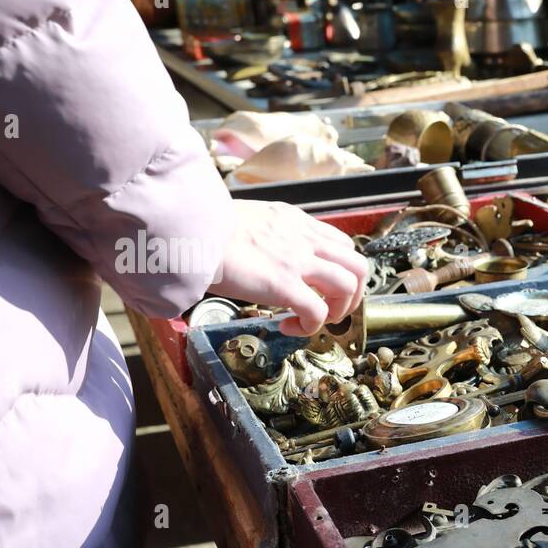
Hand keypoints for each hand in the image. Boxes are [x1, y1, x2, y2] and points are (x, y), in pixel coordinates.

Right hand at [215, 200, 366, 335]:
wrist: (189, 229)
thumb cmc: (207, 229)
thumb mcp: (250, 220)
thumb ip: (270, 235)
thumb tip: (266, 255)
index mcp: (296, 222)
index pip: (341, 245)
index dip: (339, 270)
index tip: (321, 287)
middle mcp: (304, 238)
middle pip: (358, 265)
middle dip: (352, 294)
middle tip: (330, 309)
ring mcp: (297, 260)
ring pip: (348, 286)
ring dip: (338, 311)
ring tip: (312, 320)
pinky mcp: (284, 283)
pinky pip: (318, 312)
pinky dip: (310, 326)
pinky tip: (288, 327)